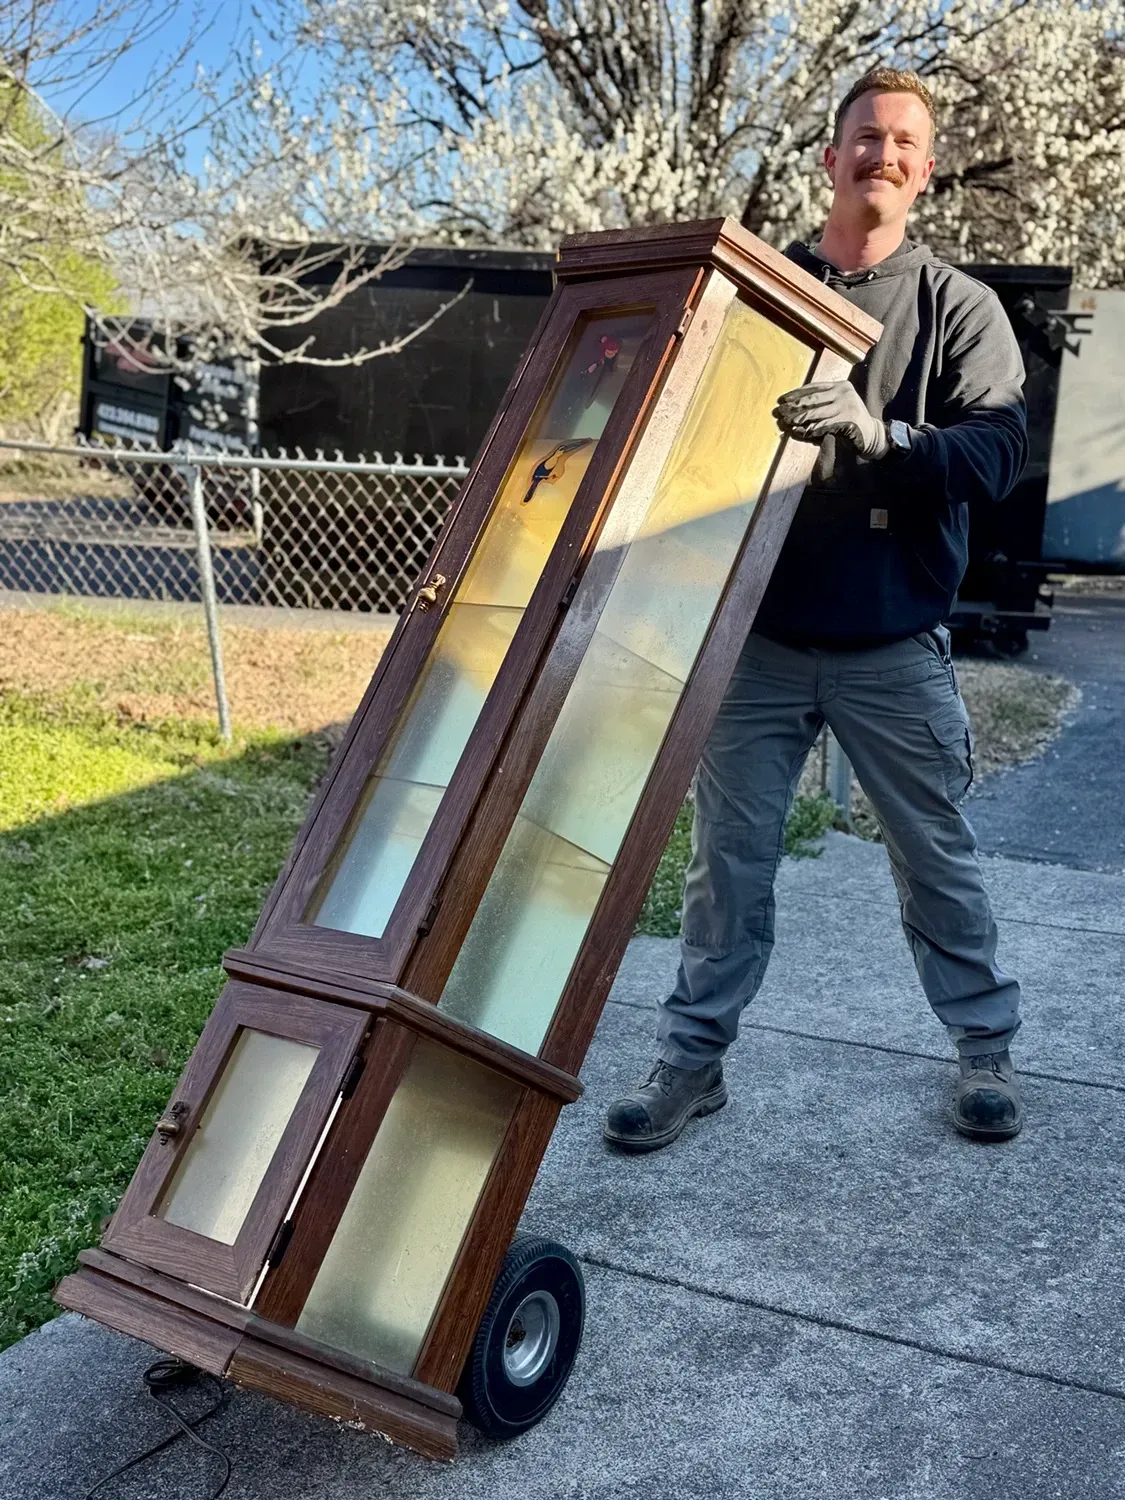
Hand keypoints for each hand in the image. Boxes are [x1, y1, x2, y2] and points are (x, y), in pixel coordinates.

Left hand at [772, 380, 888, 458]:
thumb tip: (794, 407)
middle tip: (780, 412)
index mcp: (840, 385)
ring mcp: (847, 405)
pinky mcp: (848, 420)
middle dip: (795, 406)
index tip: (782, 400)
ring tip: (786, 422)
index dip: (796, 393)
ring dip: (799, 419)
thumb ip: (822, 402)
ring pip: (817, 412)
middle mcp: (844, 392)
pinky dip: (810, 429)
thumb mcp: (837, 406)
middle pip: (813, 399)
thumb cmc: (850, 422)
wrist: (871, 434)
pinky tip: (800, 432)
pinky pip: (824, 425)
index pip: (814, 387)